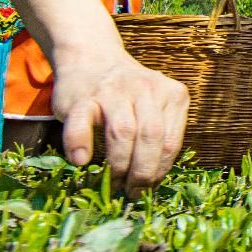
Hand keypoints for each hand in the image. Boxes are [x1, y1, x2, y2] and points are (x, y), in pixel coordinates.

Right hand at [54, 50, 189, 194]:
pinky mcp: (83, 97)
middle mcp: (146, 88)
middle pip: (151, 137)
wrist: (91, 60)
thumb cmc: (127, 97)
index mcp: (171, 94)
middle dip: (142, 173)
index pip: (170, 142)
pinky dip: (80, 144)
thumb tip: (151, 185)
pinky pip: (82, 124)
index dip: (159, 171)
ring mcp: (113, 91)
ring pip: (123, 133)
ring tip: (112, 184)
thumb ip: (158, 137)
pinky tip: (81, 161)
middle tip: (131, 192)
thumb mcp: (153, 108)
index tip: (148, 188)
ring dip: (118, 165)